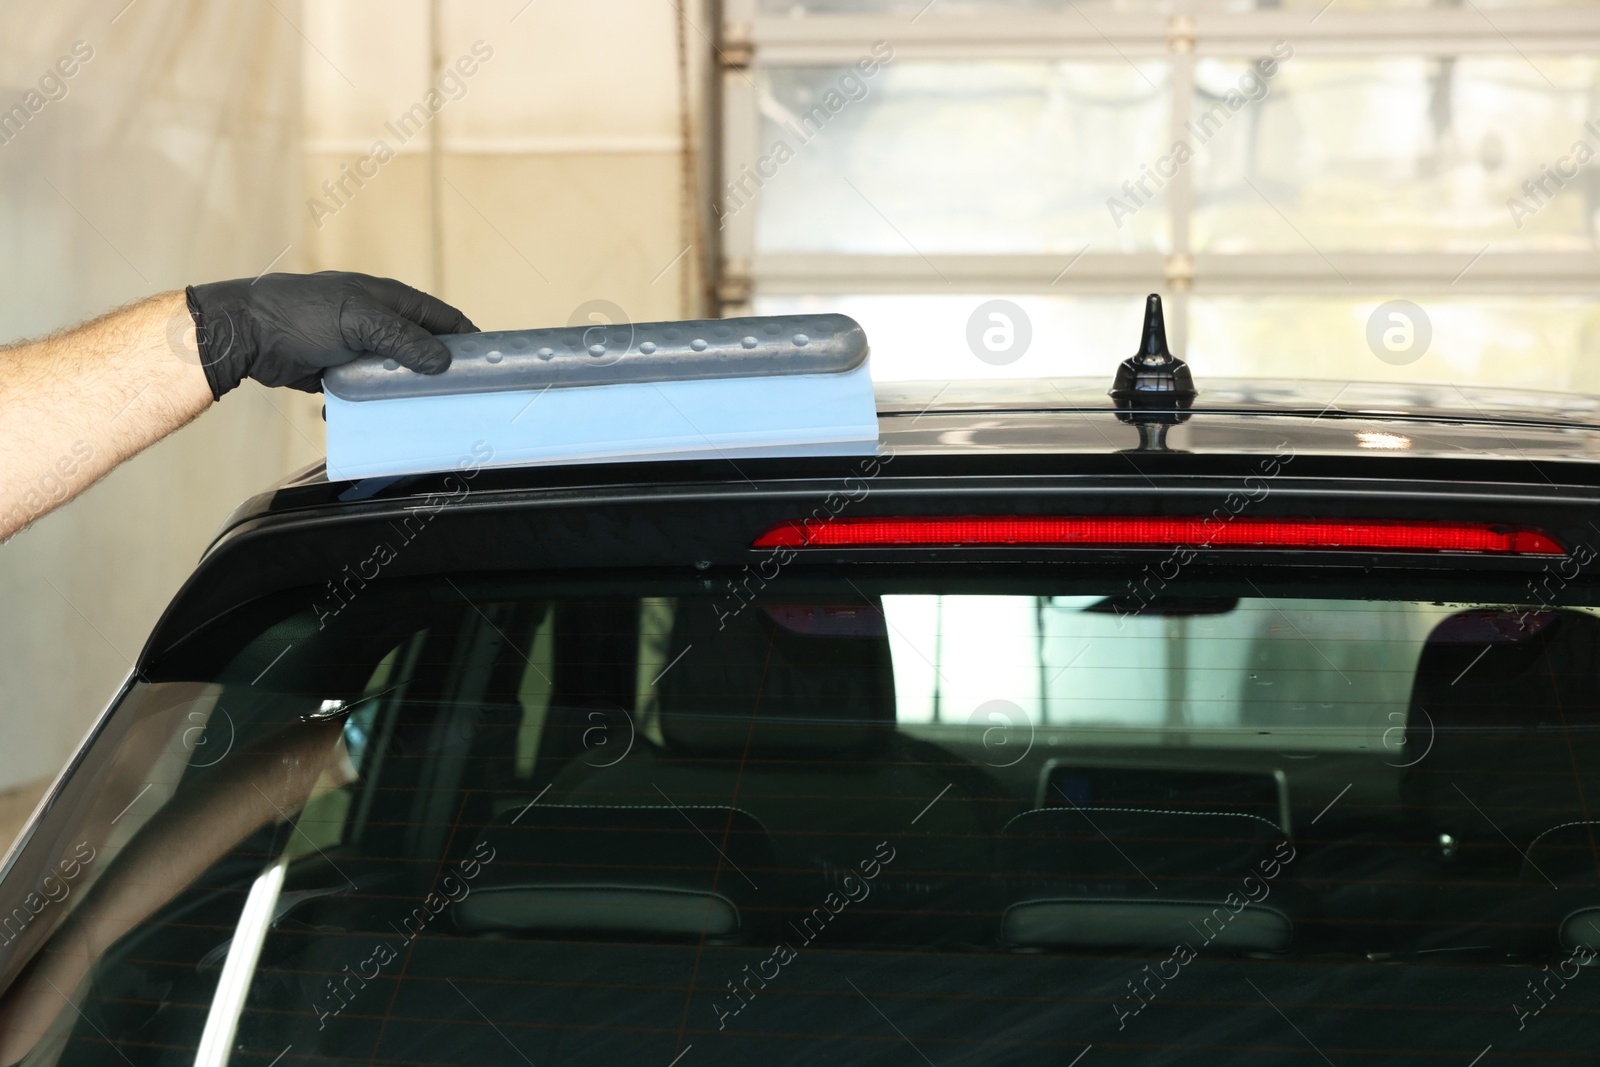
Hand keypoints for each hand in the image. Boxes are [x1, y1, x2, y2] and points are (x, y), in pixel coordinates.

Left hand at [184, 271, 477, 397]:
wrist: (247, 334)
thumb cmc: (301, 314)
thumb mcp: (359, 321)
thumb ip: (402, 340)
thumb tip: (443, 363)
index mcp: (389, 300)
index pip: (442, 318)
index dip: (466, 339)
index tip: (486, 365)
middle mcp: (377, 322)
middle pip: (421, 349)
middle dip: (439, 372)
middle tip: (458, 398)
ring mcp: (358, 347)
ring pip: (396, 374)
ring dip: (405, 393)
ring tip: (421, 415)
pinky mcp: (338, 371)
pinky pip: (367, 391)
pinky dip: (372, 405)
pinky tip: (374, 420)